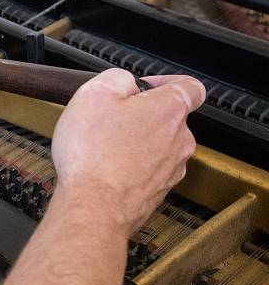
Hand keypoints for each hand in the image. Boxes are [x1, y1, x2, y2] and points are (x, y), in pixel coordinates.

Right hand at [51, 69, 205, 233]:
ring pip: (157, 146)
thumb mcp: (93, 93)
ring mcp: (171, 169)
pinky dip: (129, 168)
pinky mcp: (158, 192)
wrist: (93, 206)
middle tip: (109, 120)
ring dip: (134, 143)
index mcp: (170, 110)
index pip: (191, 86)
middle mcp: (179, 140)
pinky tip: (104, 169)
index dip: (165, 82)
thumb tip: (125, 83)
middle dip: (140, 116)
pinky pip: (147, 171)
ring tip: (102, 148)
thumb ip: (117, 78)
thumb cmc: (93, 156)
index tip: (143, 88)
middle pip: (167, 118)